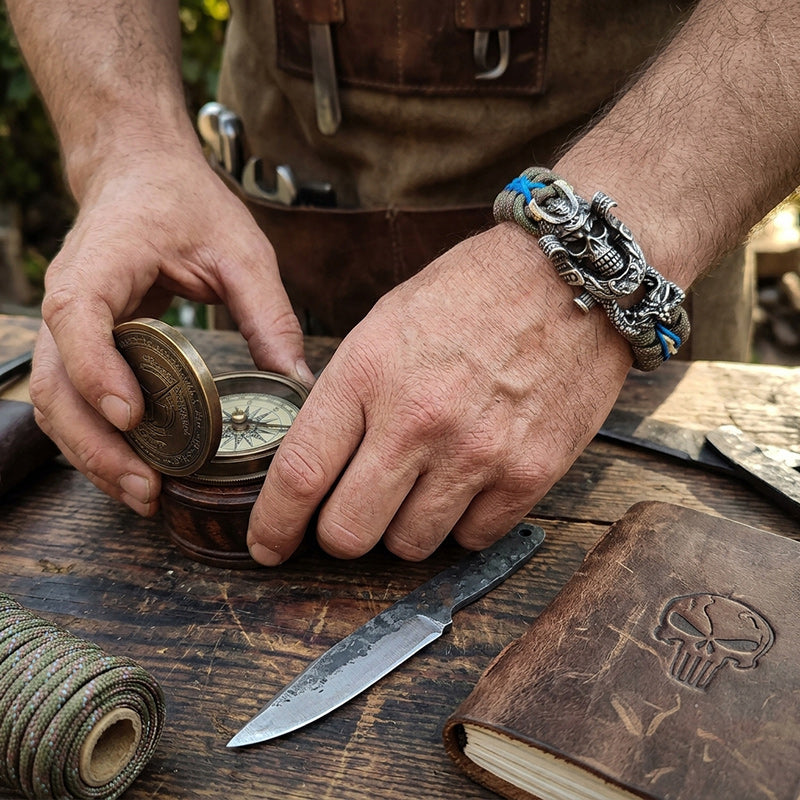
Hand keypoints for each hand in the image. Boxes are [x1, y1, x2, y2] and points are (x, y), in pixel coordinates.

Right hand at [30, 147, 312, 513]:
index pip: (77, 318)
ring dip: (91, 454)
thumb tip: (298, 384)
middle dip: (96, 443)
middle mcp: (69, 296)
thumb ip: (269, 315)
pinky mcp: (77, 342)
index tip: (133, 415)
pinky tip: (134, 467)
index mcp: (102, 262)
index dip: (96, 370)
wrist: (141, 174)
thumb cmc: (185, 203)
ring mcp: (65, 323)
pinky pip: (70, 398)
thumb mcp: (241, 251)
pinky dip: (95, 439)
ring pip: (54, 401)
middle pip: (55, 382)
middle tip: (147, 487)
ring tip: (143, 494)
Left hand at [248, 223, 632, 563]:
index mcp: (367, 373)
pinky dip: (462, 522)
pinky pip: (473, 538)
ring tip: (421, 484)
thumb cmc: (470, 294)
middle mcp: (417, 421)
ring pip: (409, 546)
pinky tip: (468, 483)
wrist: (568, 277)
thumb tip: (320, 462)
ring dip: (404, 527)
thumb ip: (347, 396)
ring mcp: (476, 453)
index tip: (269, 545)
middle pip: (348, 532)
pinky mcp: (529, 473)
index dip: (275, 524)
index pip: (300, 474)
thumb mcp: (385, 326)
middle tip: (353, 512)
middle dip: (340, 533)